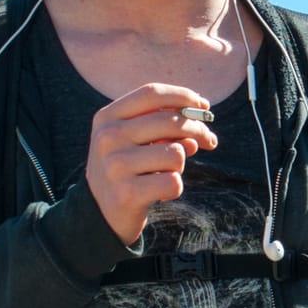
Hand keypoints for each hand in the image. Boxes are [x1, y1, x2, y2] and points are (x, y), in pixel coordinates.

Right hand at [85, 84, 218, 243]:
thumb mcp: (134, 142)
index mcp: (107, 117)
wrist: (98, 213)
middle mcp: (108, 137)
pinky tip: (161, 192)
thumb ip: (163, 129)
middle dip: (198, 129)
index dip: (183, 96)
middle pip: (170, 121)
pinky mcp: (127, 193)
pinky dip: (175, 187)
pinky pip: (173, 182)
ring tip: (167, 172)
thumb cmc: (124, 169)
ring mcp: (116, 165)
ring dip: (181, 164)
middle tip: (209, 141)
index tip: (204, 106)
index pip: (151, 94)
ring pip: (177, 153)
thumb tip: (198, 133)